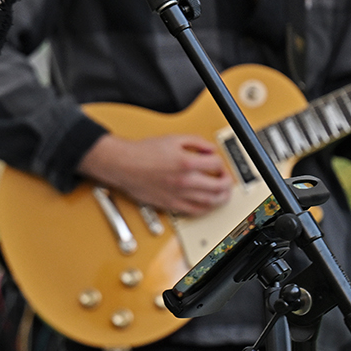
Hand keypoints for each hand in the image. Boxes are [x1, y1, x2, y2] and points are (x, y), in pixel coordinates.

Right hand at [77, 132, 233, 216]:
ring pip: (211, 202)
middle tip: (224, 178)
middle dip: (227, 182)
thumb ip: (195, 142)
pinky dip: (206, 208)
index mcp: (187, 163)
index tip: (215, 161)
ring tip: (221, 192)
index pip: (216, 164)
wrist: (123, 164)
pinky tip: (206, 203)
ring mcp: (179, 195)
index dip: (219, 161)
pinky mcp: (171, 205)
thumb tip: (209, 149)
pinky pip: (195, 211)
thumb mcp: (173, 138)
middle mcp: (185, 181)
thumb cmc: (142, 152)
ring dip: (221, 198)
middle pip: (219, 186)